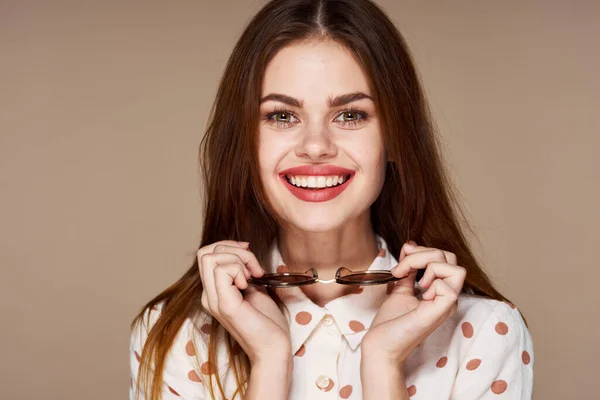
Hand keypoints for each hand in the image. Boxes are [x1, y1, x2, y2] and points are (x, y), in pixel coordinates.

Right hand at [198, 241, 291, 364]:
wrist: (273, 347)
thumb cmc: (267, 321)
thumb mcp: (253, 287)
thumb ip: (242, 271)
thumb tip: (241, 249)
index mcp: (213, 291)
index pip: (206, 255)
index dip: (228, 246)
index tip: (249, 255)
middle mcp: (208, 295)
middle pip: (206, 252)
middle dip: (233, 249)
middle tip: (254, 267)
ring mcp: (213, 300)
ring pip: (211, 257)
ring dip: (238, 258)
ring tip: (253, 275)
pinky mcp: (224, 304)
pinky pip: (222, 271)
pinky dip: (239, 269)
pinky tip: (249, 284)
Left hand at [361, 241, 465, 363]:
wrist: (380, 344)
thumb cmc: (391, 322)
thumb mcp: (400, 287)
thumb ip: (408, 269)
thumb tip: (410, 245)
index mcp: (439, 291)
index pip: (445, 258)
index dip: (423, 250)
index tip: (403, 255)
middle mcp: (447, 297)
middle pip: (450, 258)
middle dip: (423, 254)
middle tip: (402, 268)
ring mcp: (446, 305)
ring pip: (456, 269)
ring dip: (428, 266)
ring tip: (414, 281)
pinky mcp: (440, 312)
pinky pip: (449, 288)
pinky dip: (432, 283)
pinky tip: (420, 293)